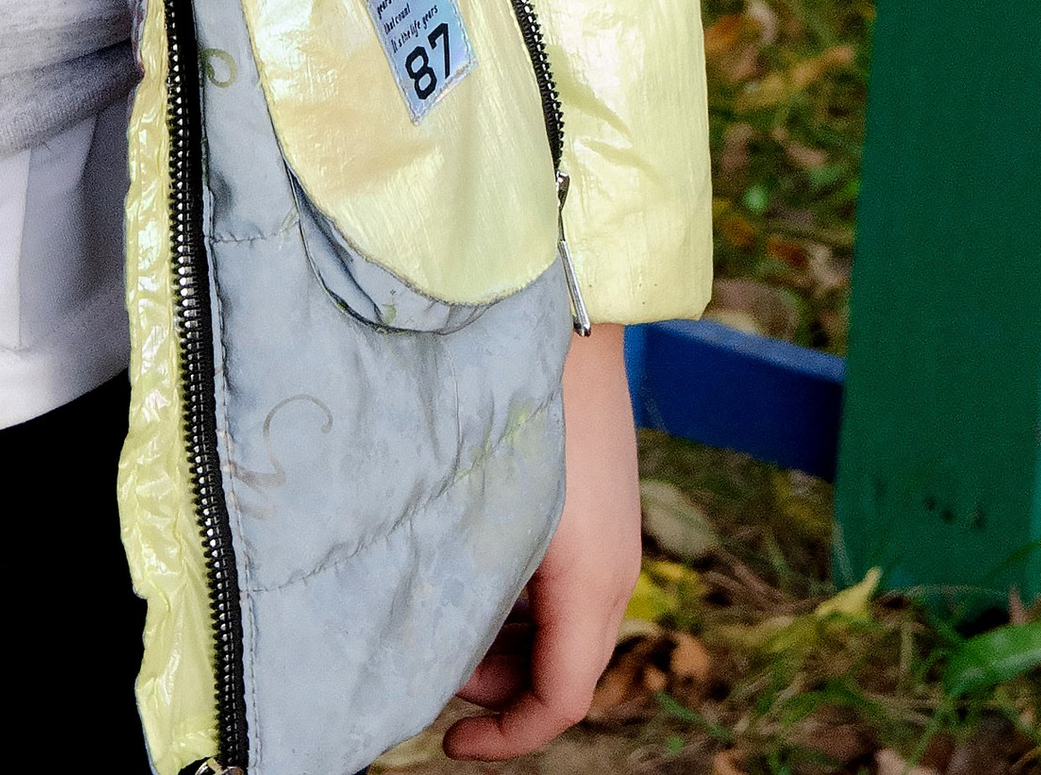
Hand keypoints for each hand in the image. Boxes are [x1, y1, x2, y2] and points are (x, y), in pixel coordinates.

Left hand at [444, 320, 639, 758]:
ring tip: (436, 609)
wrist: (565, 309)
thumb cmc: (523, 407)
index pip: (558, 702)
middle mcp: (615, 573)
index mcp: (593, 587)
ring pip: (558, 625)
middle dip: (493, 683)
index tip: (447, 743)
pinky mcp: (598, 507)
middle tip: (426, 657)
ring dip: (503, 638)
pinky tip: (466, 561)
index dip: (505, 737)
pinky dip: (518, 597)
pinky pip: (562, 581)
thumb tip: (425, 640)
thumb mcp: (487, 511)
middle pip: (558, 668)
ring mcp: (612, 537)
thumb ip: (464, 582)